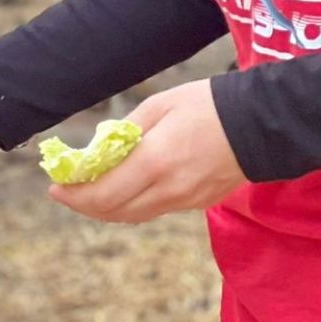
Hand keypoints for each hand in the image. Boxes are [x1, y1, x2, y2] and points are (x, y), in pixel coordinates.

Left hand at [49, 79, 244, 222]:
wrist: (264, 123)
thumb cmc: (208, 105)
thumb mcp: (158, 106)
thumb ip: (125, 132)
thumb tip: (99, 150)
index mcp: (155, 161)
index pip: (102, 193)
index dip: (73, 195)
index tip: (55, 187)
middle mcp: (169, 188)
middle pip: (114, 211)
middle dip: (84, 204)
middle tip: (66, 192)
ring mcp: (186, 200)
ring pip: (134, 216)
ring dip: (106, 209)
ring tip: (88, 193)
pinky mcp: (198, 203)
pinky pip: (155, 211)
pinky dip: (131, 206)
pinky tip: (122, 192)